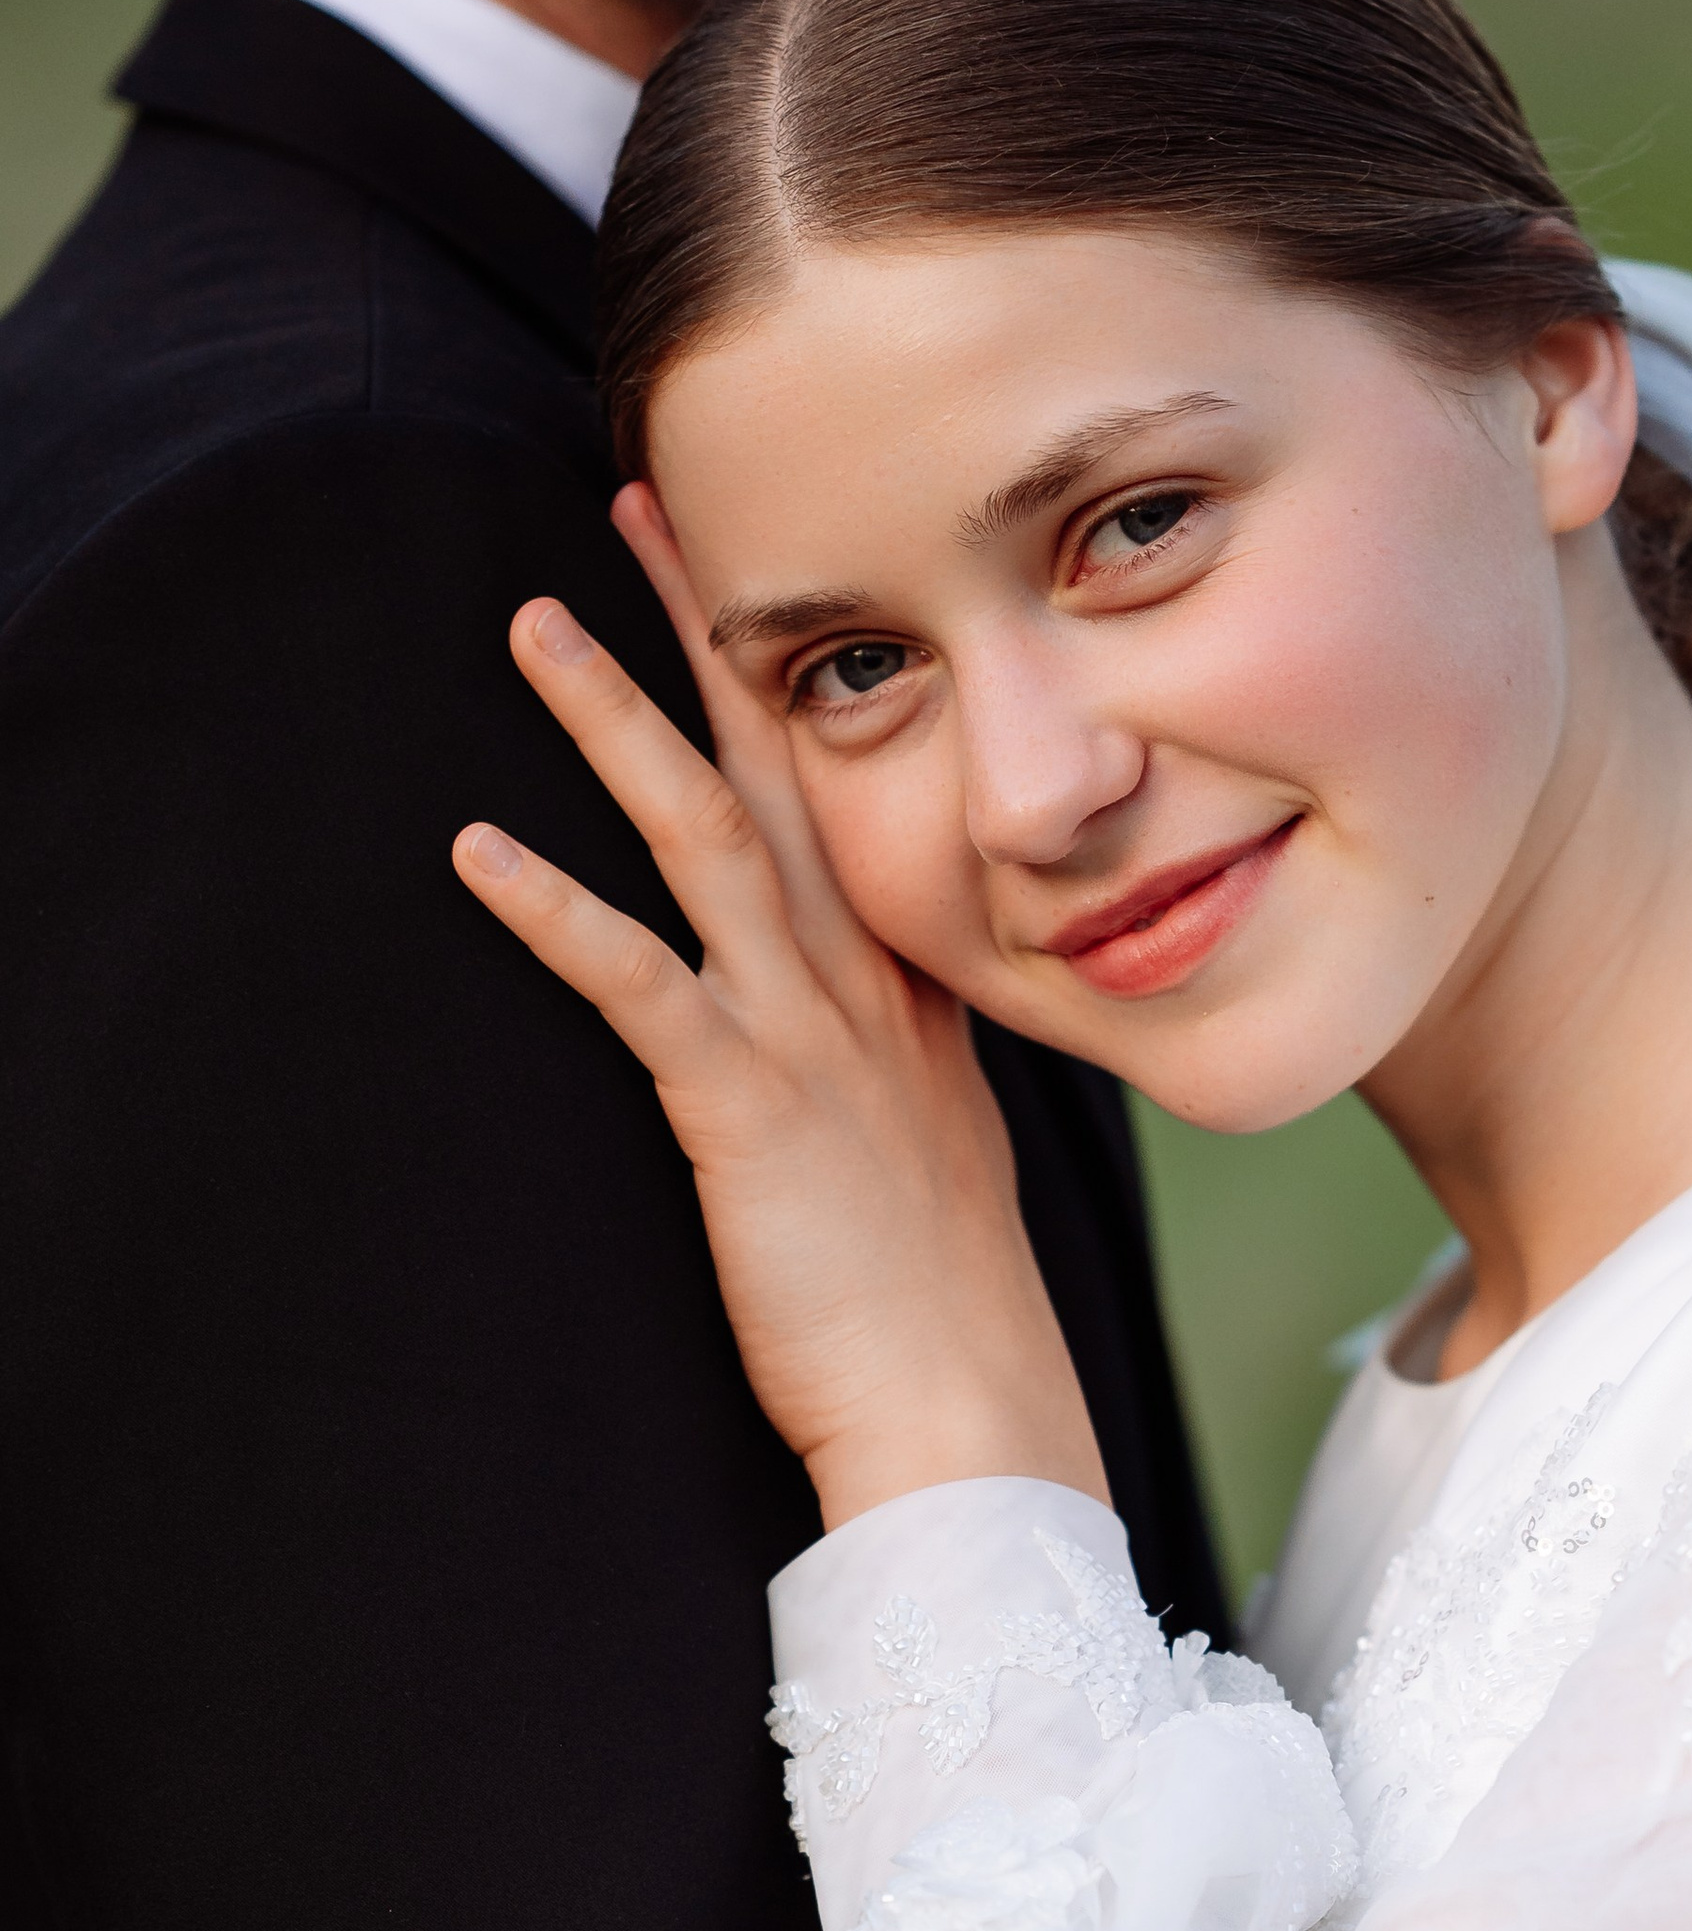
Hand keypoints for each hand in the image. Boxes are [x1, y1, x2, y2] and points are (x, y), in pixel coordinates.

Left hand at [453, 582, 1105, 1531]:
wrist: (975, 1420)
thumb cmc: (949, 1327)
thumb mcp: (943, 1171)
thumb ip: (908, 1085)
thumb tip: (881, 1059)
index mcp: (917, 999)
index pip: (850, 805)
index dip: (797, 686)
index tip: (751, 587)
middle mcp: (869, 992)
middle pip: (783, 773)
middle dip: (714, 636)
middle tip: (644, 510)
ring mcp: (815, 1041)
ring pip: (708, 841)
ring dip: (615, 723)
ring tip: (533, 624)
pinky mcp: (749, 1110)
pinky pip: (642, 984)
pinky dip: (555, 911)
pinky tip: (477, 850)